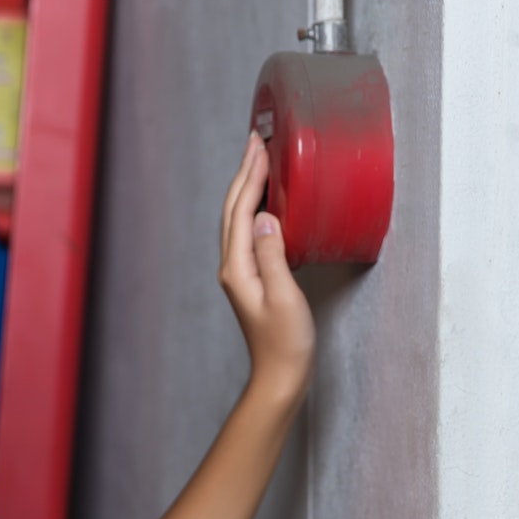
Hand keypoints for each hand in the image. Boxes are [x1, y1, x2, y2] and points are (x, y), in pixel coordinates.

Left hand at [219, 132, 315, 405]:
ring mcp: (240, 273)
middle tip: (257, 140)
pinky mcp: (251, 279)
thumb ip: (274, 256)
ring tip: (260, 161)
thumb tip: (266, 218)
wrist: (280, 378)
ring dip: (248, 187)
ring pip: (239, 219)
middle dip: (245, 172)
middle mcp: (233, 266)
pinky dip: (256, 208)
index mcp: (237, 267)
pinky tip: (269, 204)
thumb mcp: (285, 297)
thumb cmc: (286, 344)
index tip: (260, 145)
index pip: (242, 209)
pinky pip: (249, 232)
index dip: (252, 174)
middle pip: (234, 209)